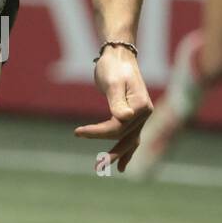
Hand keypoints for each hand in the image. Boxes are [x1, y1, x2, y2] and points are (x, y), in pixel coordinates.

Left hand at [74, 46, 152, 172]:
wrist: (118, 54)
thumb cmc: (113, 66)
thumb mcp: (113, 83)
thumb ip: (117, 102)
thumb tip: (125, 118)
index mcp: (140, 106)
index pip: (118, 127)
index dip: (97, 132)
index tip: (77, 132)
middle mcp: (144, 113)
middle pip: (125, 137)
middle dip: (110, 152)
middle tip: (96, 167)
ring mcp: (140, 115)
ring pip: (130, 140)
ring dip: (118, 154)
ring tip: (104, 167)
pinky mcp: (134, 116)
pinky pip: (131, 136)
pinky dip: (126, 149)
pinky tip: (121, 163)